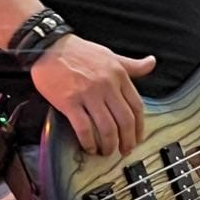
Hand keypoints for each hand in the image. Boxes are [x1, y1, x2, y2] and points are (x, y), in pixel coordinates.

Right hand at [30, 34, 155, 156]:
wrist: (47, 47)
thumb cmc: (79, 52)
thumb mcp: (110, 55)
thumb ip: (132, 65)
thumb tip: (152, 63)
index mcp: (118, 75)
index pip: (136, 106)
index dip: (139, 126)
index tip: (137, 137)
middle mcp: (106, 86)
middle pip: (125, 121)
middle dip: (127, 140)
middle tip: (125, 150)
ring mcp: (88, 95)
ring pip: (107, 128)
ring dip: (109, 145)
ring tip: (107, 151)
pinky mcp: (69, 102)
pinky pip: (84, 128)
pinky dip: (89, 142)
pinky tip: (90, 147)